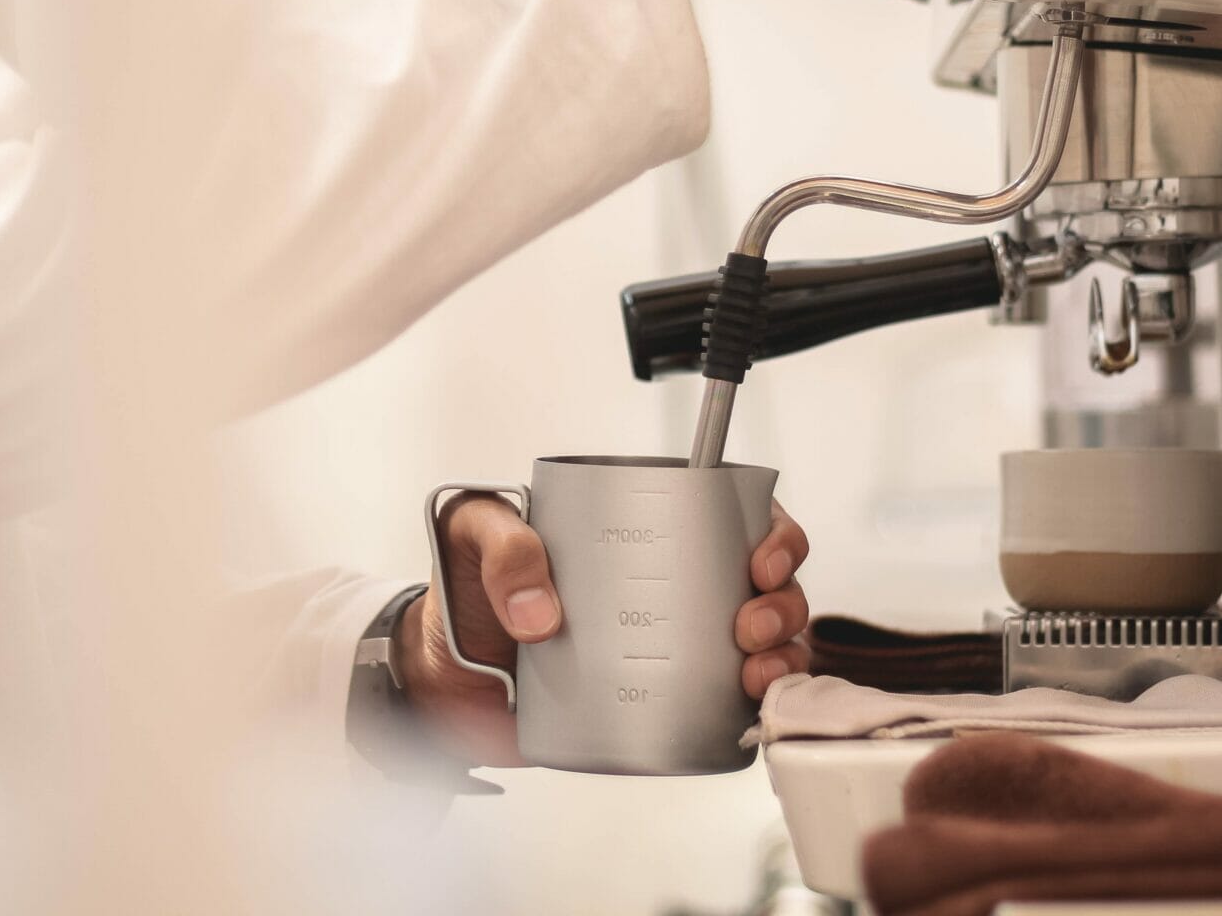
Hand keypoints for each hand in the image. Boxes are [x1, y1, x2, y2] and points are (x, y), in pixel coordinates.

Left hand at [397, 493, 811, 766]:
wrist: (439, 680)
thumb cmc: (462, 594)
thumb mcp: (471, 536)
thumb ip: (502, 548)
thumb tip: (541, 612)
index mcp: (642, 529)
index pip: (732, 514)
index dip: (771, 533)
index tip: (761, 560)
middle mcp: (672, 584)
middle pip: (766, 582)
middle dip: (782, 602)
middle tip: (749, 624)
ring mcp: (673, 646)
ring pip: (763, 640)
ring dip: (780, 654)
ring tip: (752, 670)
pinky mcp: (661, 704)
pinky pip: (730, 702)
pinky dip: (758, 704)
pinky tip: (752, 707)